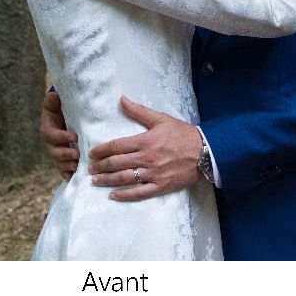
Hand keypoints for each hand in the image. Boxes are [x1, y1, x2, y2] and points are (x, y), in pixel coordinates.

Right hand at [40, 91, 78, 180]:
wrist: (62, 120)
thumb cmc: (60, 111)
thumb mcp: (56, 105)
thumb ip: (53, 102)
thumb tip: (53, 95)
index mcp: (48, 131)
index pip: (53, 136)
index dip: (62, 137)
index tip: (75, 136)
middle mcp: (50, 144)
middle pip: (55, 152)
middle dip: (65, 154)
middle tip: (77, 155)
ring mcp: (56, 154)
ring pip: (59, 163)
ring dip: (67, 166)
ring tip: (77, 167)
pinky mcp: (62, 161)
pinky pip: (62, 170)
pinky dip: (66, 175)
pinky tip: (72, 178)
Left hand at [86, 96, 204, 201]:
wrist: (206, 152)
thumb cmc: (184, 134)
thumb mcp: (162, 119)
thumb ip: (139, 111)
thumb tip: (122, 100)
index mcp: (145, 141)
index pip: (116, 146)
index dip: (101, 151)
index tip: (92, 154)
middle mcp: (146, 159)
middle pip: (116, 164)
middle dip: (100, 166)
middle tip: (90, 168)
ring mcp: (153, 174)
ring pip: (123, 179)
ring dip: (106, 180)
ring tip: (95, 181)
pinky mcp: (160, 186)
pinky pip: (139, 193)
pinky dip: (124, 195)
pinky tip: (113, 195)